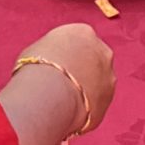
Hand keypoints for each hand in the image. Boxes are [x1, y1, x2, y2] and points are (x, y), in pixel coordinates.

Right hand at [20, 22, 115, 138]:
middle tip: (62, 83)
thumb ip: (51, 53)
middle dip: (81, 70)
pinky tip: (69, 112)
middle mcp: (102, 51)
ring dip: (86, 89)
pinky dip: (86, 107)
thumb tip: (49, 61)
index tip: (55, 65)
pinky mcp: (108, 100)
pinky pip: (96, 103)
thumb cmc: (36, 69)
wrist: (48, 96)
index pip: (78, 40)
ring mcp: (108, 76)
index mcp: (83, 32)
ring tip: (64, 101)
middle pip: (92, 60)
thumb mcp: (36, 51)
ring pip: (98, 82)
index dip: (65, 54)